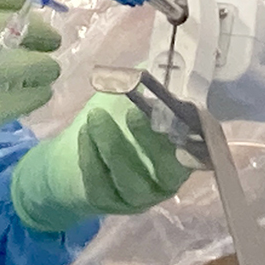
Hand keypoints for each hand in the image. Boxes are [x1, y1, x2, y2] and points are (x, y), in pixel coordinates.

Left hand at [10, 92, 194, 233]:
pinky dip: (91, 157)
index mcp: (179, 156)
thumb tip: (163, 60)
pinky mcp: (106, 203)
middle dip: (151, 141)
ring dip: (113, 145)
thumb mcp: (130, 101)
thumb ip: (148, 86)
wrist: (66, 161)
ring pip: (130, 179)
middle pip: (167, 171)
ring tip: (96, 116)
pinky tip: (83, 134)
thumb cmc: (109, 124)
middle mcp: (164, 182)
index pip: (197, 150)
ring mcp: (135, 197)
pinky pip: (101, 183)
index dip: (193, 133)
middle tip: (133, 112)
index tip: (179, 109)